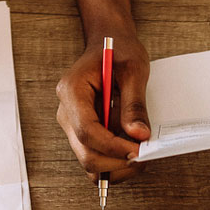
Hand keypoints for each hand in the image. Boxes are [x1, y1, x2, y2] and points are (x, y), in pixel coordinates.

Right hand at [55, 34, 150, 180]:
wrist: (109, 42)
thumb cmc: (119, 50)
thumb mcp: (133, 69)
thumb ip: (134, 103)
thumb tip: (138, 135)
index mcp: (72, 91)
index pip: (86, 130)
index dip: (112, 146)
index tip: (137, 150)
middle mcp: (66, 111)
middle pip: (85, 152)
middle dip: (115, 161)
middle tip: (144, 156)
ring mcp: (72, 124)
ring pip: (88, 161)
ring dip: (115, 166)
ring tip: (140, 155)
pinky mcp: (82, 131)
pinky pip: (94, 156)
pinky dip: (113, 162)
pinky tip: (130, 151)